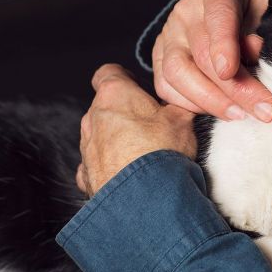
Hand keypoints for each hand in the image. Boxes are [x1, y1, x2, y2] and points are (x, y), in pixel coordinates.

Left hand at [77, 63, 195, 197]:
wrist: (146, 198)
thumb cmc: (163, 152)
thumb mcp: (183, 118)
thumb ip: (178, 104)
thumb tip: (184, 100)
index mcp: (115, 95)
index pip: (109, 73)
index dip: (123, 77)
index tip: (136, 85)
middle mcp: (93, 118)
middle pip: (106, 106)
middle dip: (125, 112)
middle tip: (152, 124)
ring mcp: (87, 148)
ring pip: (100, 135)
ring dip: (117, 139)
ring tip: (145, 153)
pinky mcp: (87, 175)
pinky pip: (96, 164)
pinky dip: (110, 166)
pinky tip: (129, 174)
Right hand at [152, 0, 271, 122]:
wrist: (236, 9)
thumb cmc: (257, 9)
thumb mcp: (271, 8)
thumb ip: (267, 28)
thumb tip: (253, 52)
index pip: (218, 13)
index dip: (223, 44)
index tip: (230, 71)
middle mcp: (186, 9)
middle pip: (202, 53)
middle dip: (234, 87)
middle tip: (263, 109)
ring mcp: (169, 34)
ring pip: (178, 72)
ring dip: (212, 100)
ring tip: (241, 115)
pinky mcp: (161, 59)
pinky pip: (167, 87)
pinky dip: (192, 105)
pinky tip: (220, 112)